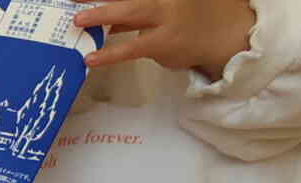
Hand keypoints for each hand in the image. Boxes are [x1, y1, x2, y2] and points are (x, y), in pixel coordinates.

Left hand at [77, 0, 256, 76]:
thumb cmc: (185, 16)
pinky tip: (91, 59)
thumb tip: (99, 15)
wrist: (223, 33)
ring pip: (131, 12)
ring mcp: (166, 16)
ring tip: (77, 20)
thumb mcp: (162, 4)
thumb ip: (133, 7)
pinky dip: (110, 53)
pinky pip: (133, 48)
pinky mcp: (165, 41)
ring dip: (103, 14)